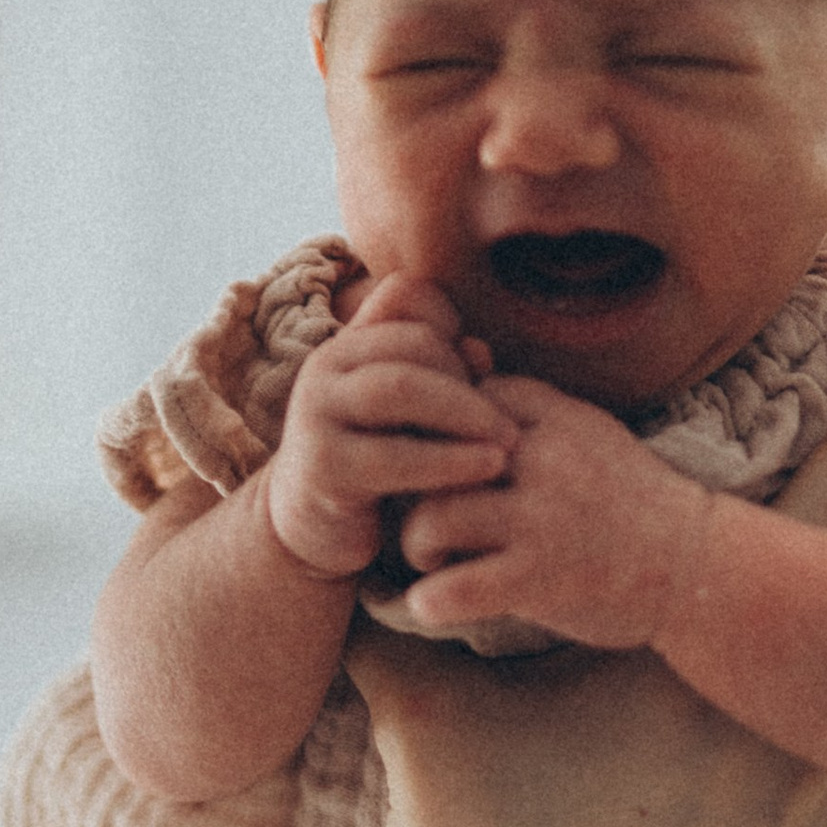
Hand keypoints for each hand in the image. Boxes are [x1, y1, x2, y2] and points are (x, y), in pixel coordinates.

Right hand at [265, 272, 511, 582]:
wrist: (318, 529)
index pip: (405, 297)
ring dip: (466, 411)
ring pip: (400, 387)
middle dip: (469, 378)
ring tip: (509, 439)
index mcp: (350, 343)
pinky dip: (450, 460)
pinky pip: (394, 455)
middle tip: (510, 419)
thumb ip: (445, 376)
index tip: (480, 369)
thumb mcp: (415, 415)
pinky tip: (490, 467)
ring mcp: (316, 413)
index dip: (451, 323)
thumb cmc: (382, 464)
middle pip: (412, 343)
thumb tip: (480, 350)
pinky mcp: (323, 466)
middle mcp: (325, 366)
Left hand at [394, 372, 710, 644]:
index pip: (459, 401)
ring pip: (432, 519)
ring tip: (433, 559)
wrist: (695, 565)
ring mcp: (541, 521)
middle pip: (434, 455)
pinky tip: (437, 602)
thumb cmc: (631, 498)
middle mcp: (544, 462)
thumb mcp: (585, 430)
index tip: (441, 464)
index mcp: (554, 419)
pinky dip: (431, 601)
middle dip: (414, 487)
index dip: (435, 432)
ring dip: (417, 545)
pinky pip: (454, 590)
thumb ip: (525, 402)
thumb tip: (465, 351)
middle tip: (421, 512)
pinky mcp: (540, 580)